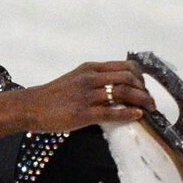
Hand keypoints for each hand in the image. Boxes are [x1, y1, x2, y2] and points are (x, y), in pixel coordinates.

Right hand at [24, 61, 154, 133]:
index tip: (144, 87)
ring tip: (149, 109)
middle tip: (150, 102)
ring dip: (141, 101)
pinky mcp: (82, 114)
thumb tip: (116, 85)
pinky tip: (137, 116)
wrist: (31, 107)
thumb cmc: (53, 95)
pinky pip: (111, 112)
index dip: (140, 77)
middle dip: (144, 90)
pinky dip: (128, 113)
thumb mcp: (75, 78)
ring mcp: (86, 96)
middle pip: (127, 78)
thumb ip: (94, 78)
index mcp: (90, 68)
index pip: (124, 66)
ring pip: (122, 93)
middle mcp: (90, 79)